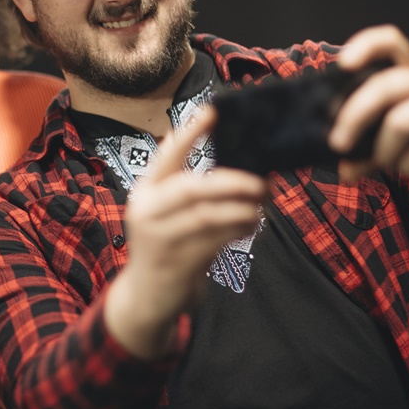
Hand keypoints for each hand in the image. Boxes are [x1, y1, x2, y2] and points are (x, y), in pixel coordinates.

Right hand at [104, 109, 269, 359]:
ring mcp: (160, 238)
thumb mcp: (166, 214)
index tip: (213, 111)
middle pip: (193, 187)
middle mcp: (146, 211)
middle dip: (232, 181)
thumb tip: (238, 165)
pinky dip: (240, 229)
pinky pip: (217, 240)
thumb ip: (188, 190)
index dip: (190, 132)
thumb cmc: (166, 247)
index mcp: (145, 191)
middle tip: (262, 180)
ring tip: (263, 204)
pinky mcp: (177, 263)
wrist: (147, 297)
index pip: (167, 154)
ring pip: (209, 216)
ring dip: (243, 208)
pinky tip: (252, 224)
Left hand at [332, 24, 408, 198]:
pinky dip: (404, 168)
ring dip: (382, 152)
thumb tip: (343, 170)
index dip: (365, 46)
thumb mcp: (397, 125)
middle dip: (354, 117)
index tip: (343, 64)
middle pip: (384, 87)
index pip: (391, 42)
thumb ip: (366, 143)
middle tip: (336, 143)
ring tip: (385, 160)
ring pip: (399, 124)